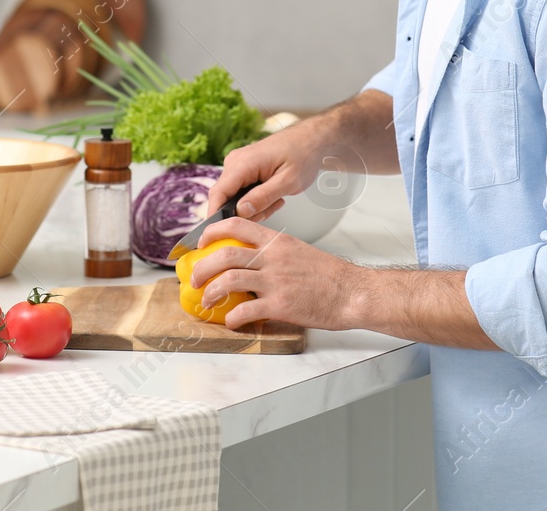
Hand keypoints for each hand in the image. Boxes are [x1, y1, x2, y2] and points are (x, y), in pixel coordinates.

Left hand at [187, 217, 362, 330]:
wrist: (352, 292)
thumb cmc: (329, 275)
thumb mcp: (298, 251)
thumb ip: (273, 251)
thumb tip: (250, 257)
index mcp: (276, 242)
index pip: (237, 224)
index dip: (212, 232)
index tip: (201, 242)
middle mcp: (272, 258)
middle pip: (225, 254)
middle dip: (202, 267)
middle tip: (195, 278)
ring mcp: (275, 281)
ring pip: (229, 281)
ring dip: (211, 292)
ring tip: (206, 300)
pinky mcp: (280, 305)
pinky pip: (246, 310)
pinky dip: (232, 318)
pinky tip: (231, 322)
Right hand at [206, 127, 319, 220]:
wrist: (309, 139)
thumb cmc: (303, 154)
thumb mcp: (287, 181)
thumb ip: (263, 197)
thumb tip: (241, 212)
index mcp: (242, 163)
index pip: (218, 194)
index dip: (216, 216)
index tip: (220, 233)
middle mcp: (235, 162)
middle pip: (226, 198)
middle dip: (246, 212)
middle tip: (271, 208)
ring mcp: (237, 165)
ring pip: (235, 197)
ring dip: (254, 205)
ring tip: (277, 199)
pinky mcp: (242, 168)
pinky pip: (241, 191)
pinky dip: (255, 198)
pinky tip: (272, 195)